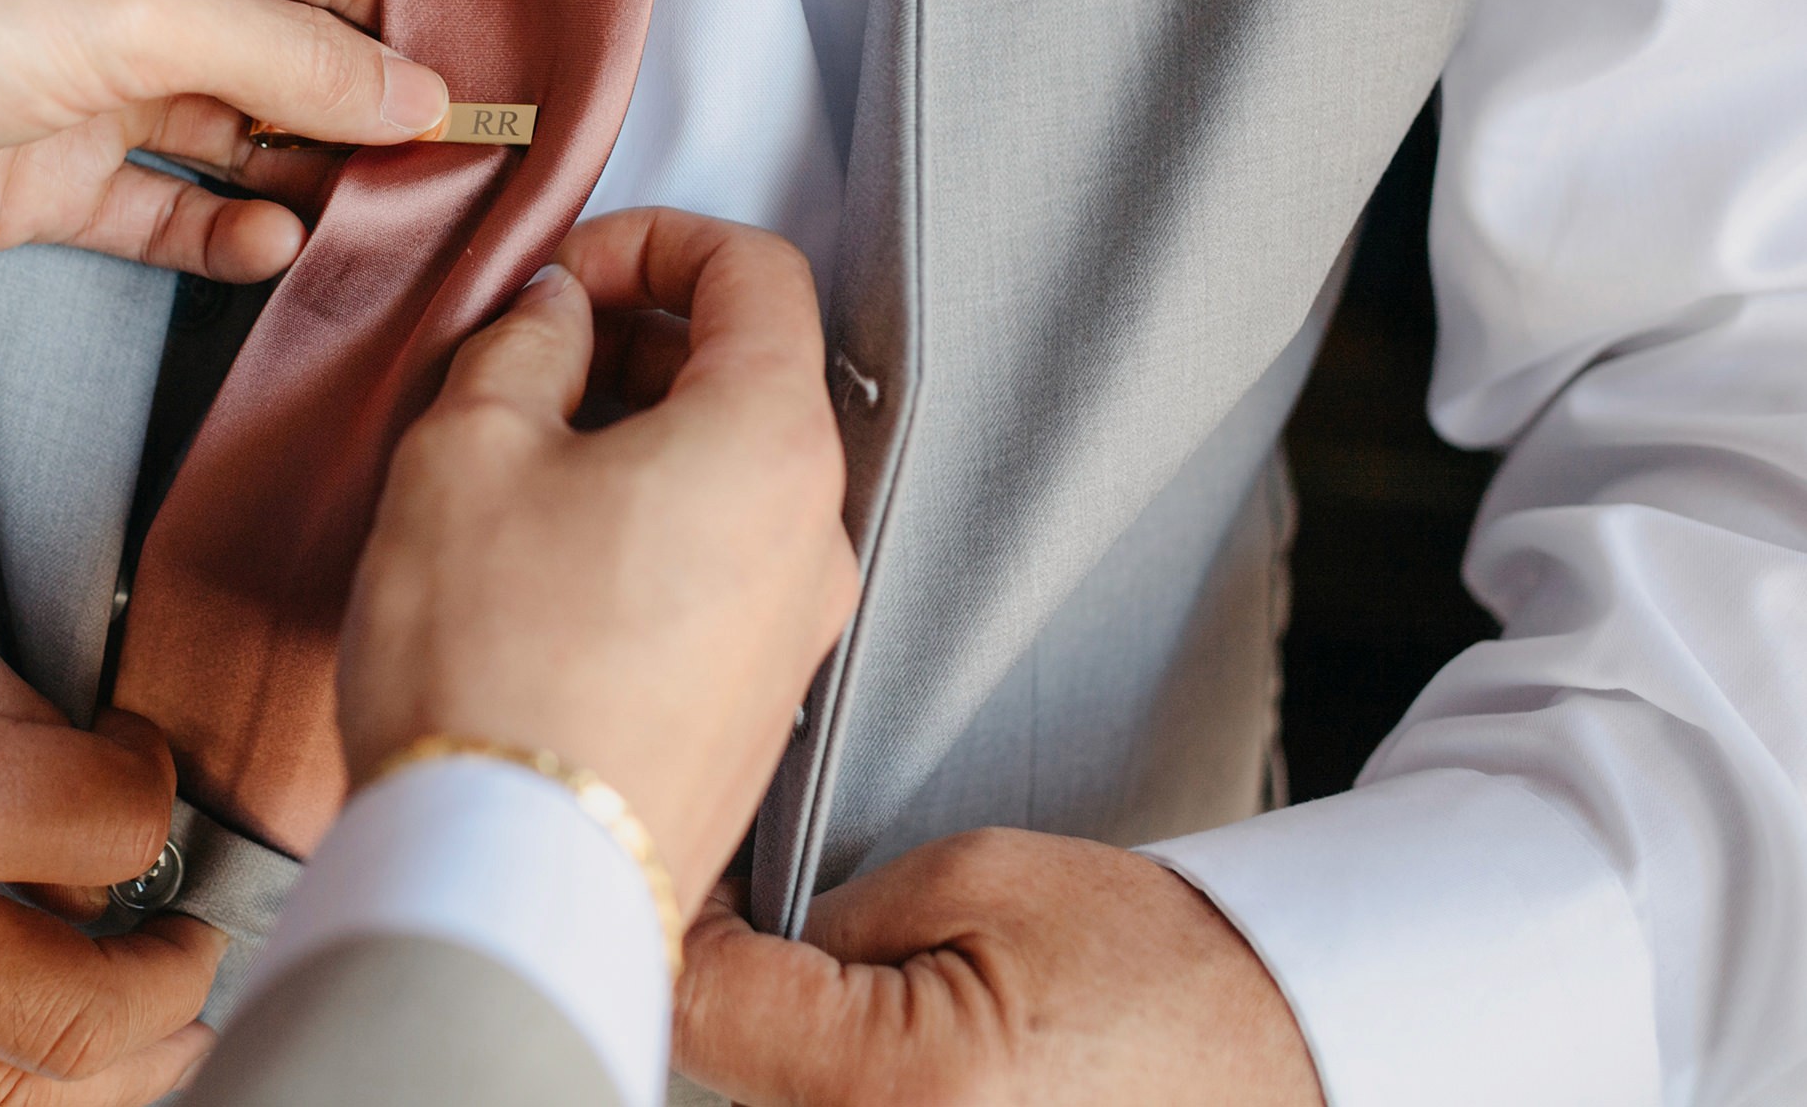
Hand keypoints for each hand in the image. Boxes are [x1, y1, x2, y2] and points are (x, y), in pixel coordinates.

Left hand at [0, 0, 448, 287]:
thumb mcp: (131, 3)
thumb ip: (288, 53)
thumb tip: (424, 93)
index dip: (420, 15)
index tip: (507, 90)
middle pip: (301, 50)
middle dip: (380, 111)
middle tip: (470, 182)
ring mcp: (95, 87)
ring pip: (246, 139)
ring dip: (315, 184)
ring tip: (391, 233)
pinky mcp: (49, 181)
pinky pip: (170, 213)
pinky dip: (226, 239)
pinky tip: (274, 256)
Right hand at [0, 532, 224, 1104]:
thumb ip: (29, 721)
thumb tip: (122, 802)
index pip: (114, 844)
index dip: (161, 804)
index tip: (147, 777)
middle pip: (83, 1025)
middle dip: (177, 989)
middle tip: (199, 943)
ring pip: (6, 1100)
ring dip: (110, 1065)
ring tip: (151, 1010)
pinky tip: (33, 1028)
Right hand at [339, 207, 856, 910]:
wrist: (510, 878)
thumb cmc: (492, 668)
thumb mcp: (465, 448)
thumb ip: (522, 344)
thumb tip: (550, 315)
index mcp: (770, 442)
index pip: (757, 268)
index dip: (652, 240)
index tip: (567, 273)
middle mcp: (814, 535)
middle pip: (748, 375)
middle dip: (632, 345)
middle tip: (521, 368)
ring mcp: (796, 631)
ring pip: (727, 479)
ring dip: (630, 444)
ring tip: (511, 475)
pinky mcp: (755, 706)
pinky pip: (715, 572)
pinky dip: (642, 532)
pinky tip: (537, 568)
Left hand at [675, 829, 1323, 1105]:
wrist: (1282, 1052)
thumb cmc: (1149, 965)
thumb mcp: (971, 882)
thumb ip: (820, 920)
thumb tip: (722, 939)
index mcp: (895, 1091)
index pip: (690, 1002)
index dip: (674, 918)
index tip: (698, 872)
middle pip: (716, 1072)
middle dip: (726, 992)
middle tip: (769, 922)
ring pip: (766, 1106)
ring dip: (776, 1051)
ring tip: (854, 1000)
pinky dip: (832, 1088)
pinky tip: (889, 1056)